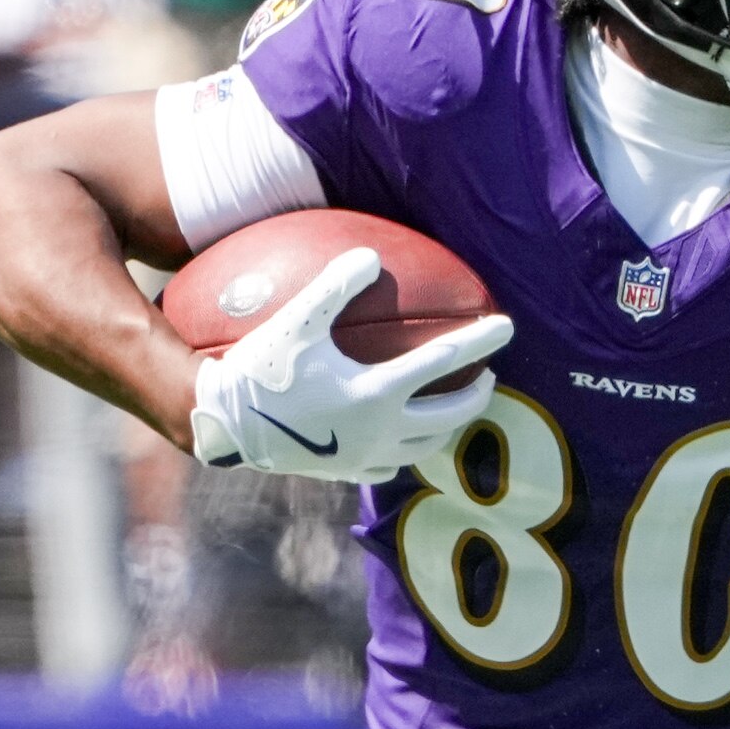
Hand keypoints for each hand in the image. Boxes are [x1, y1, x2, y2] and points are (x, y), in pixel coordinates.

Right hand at [186, 246, 510, 484]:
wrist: (220, 424)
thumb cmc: (257, 367)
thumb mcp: (296, 320)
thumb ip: (334, 285)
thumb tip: (370, 254)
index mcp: (377, 392)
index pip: (444, 360)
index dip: (480, 341)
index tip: (508, 326)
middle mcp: (381, 430)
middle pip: (450, 415)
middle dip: (477, 396)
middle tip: (489, 378)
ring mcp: (365, 456)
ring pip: (426, 446)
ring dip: (448, 426)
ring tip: (454, 409)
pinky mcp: (345, 473)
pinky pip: (390, 465)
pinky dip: (407, 450)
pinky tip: (402, 439)